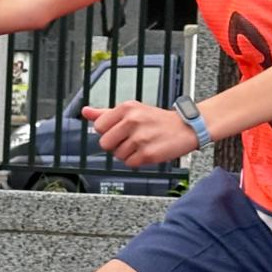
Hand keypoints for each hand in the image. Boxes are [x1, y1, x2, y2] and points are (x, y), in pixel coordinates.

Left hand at [82, 101, 200, 166]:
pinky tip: (147, 151)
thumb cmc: (156, 120)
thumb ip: (106, 113)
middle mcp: (133, 121)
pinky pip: (130, 163)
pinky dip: (137, 160)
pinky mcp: (148, 154)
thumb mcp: (132, 110)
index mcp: (126, 108)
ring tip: (142, 144)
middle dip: (115, 144)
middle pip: (105, 143)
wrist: (186, 128)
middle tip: (130, 139)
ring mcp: (141, 138)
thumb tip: (85, 112)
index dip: (108, 132)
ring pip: (117, 155)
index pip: (99, 126)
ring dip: (127, 153)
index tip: (120, 130)